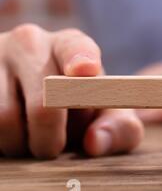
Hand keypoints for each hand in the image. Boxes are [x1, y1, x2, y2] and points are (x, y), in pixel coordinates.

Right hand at [0, 24, 143, 158]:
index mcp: (71, 44)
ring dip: (20, 145)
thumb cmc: (79, 106)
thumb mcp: (106, 114)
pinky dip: (0, 141)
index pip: (77, 48)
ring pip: (4, 120)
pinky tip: (9, 132)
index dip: (82, 61)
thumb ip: (119, 128)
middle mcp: (31, 42)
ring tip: (29, 138)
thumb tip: (94, 142)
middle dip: (51, 140)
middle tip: (52, 148)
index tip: (86, 72)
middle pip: (44, 103)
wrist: (36, 97)